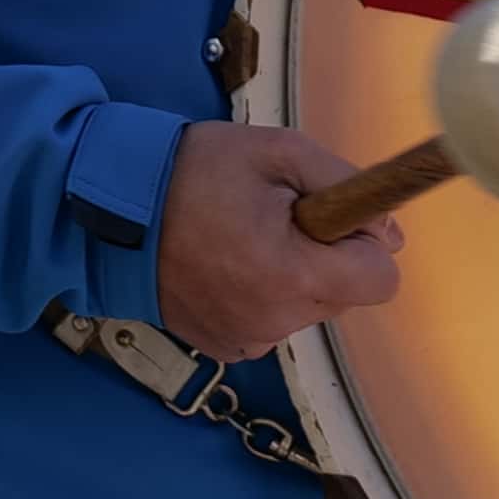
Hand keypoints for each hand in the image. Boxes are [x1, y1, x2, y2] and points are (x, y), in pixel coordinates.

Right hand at [156, 119, 403, 357]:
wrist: (111, 208)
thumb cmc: (194, 171)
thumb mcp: (279, 151)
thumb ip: (344, 184)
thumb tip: (387, 230)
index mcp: (293, 276)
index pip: (381, 281)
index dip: (365, 243)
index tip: (328, 218)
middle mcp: (274, 322)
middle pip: (343, 294)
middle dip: (324, 257)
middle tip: (272, 219)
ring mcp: (246, 339)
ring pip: (307, 309)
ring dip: (292, 277)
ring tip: (241, 239)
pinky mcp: (223, 347)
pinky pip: (271, 322)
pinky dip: (261, 296)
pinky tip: (223, 265)